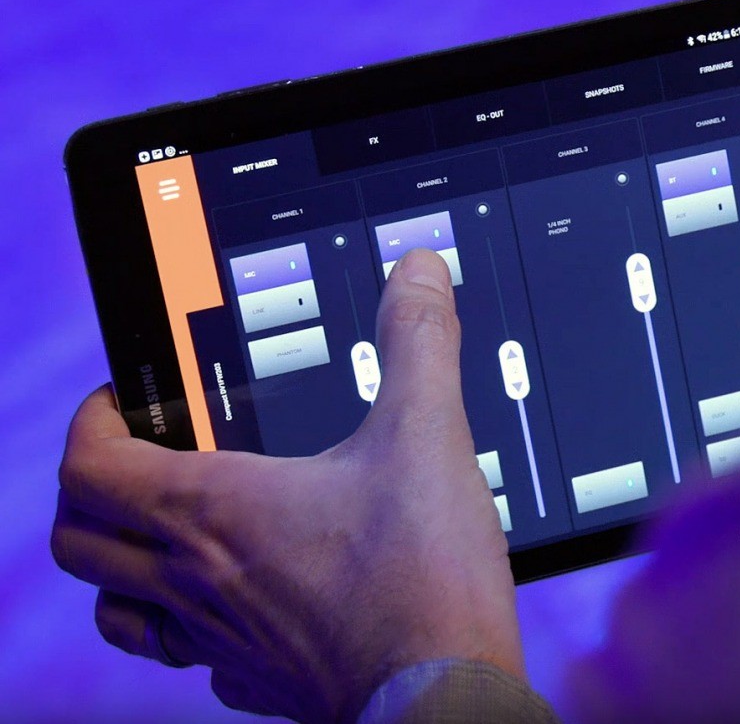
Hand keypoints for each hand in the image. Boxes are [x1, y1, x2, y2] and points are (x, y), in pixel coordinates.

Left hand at [51, 250, 524, 722]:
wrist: (446, 698)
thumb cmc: (422, 580)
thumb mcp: (425, 437)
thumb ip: (417, 343)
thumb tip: (415, 272)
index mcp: (214, 510)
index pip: (86, 463)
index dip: (91, 418)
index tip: (128, 398)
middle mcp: (195, 581)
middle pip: (80, 538)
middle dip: (92, 487)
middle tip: (143, 455)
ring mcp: (220, 641)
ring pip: (116, 610)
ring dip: (123, 565)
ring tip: (173, 530)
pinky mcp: (260, 682)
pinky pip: (189, 657)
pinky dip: (190, 622)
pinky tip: (244, 600)